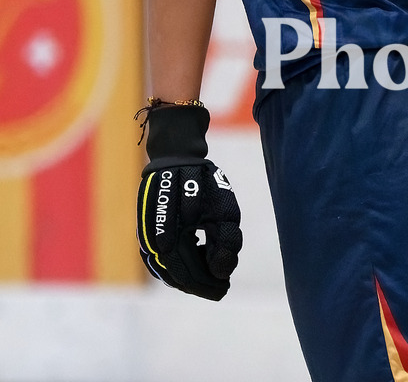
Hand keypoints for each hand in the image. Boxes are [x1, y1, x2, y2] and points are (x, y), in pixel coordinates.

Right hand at [136, 103, 242, 299]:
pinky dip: (171, 269)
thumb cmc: (203, 182)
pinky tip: (188, 268)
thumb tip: (221, 273)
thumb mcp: (224, 206)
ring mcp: (146, 232)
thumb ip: (226, 240)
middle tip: (218, 289)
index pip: (189, 269)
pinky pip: (154, 258)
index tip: (224, 288)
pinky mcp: (142, 229)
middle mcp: (155, 232)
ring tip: (205, 280)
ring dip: (184, 279)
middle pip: (175, 272)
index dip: (208, 284)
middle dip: (198, 284)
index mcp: (176, 226)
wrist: (174, 157)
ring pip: (163, 268)